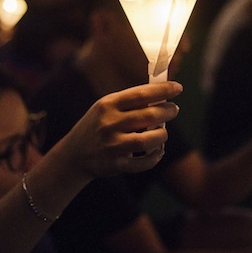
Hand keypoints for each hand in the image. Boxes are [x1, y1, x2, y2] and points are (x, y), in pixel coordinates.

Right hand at [58, 81, 182, 178]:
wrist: (73, 155)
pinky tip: (158, 151)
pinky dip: (155, 156)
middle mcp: (109, 123)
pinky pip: (144, 162)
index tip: (178, 88)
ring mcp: (112, 145)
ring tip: (163, 132)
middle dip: (167, 111)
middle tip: (174, 110)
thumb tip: (163, 96)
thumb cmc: (97, 125)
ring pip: (148, 140)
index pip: (140, 94)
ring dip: (162, 135)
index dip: (162, 90)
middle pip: (148, 115)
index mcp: (108, 104)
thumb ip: (130, 102)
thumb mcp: (106, 107)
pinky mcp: (115, 165)